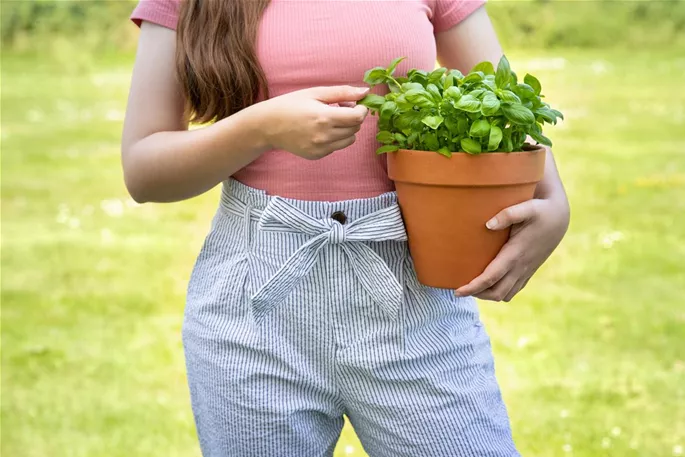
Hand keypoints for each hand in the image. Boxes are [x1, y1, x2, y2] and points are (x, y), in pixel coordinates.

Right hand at [258, 86, 369, 159]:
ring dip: (346, 129)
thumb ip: (342, 92)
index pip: (357, 118)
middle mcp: (324, 136)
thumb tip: (366, 91)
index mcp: (324, 117)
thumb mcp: (315, 93)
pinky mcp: (317, 156)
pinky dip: (335, 138)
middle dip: (353, 118)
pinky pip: (336, 147)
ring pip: (349, 140)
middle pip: (355, 129)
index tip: (357, 104)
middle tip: (340, 108)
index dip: (362, 109)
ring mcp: (320, 148)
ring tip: (330, 119)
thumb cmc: (290, 105)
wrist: (268, 126)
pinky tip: (321, 130)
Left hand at [455, 197, 569, 301]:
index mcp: (516, 253)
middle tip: (459, 288)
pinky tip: (489, 285)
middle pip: (497, 292)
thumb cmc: (540, 210)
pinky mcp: (529, 271)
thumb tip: (488, 224)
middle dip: (477, 294)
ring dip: (488, 295)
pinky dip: (500, 292)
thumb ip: (508, 214)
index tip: (457, 291)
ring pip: (505, 295)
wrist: (559, 217)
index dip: (473, 287)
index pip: (491, 277)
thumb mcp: (527, 207)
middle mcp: (521, 266)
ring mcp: (526, 271)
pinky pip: (513, 290)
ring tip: (472, 287)